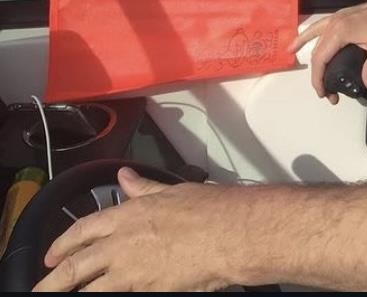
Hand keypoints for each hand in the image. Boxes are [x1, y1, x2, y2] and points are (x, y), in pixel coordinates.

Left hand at [34, 168, 235, 291]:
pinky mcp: (145, 292)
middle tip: (40, 290)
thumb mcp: (173, 191)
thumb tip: (125, 175)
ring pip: (89, 291)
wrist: (232, 233)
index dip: (63, 243)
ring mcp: (131, 272)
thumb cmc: (211, 209)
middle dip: (53, 281)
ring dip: (74, 295)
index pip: (83, 229)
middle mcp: (122, 243)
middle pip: (75, 267)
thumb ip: (144, 187)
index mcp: (129, 214)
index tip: (52, 254)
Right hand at [287, 0, 366, 101]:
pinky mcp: (343, 16)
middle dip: (318, 74)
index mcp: (341, 30)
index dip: (318, 78)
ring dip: (308, 53)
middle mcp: (335, 22)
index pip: (320, 58)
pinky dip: (309, 34)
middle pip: (317, 51)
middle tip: (326, 92)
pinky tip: (302, 39)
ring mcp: (337, 18)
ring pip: (315, 38)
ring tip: (301, 65)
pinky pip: (319, 27)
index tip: (323, 93)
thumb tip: (366, 85)